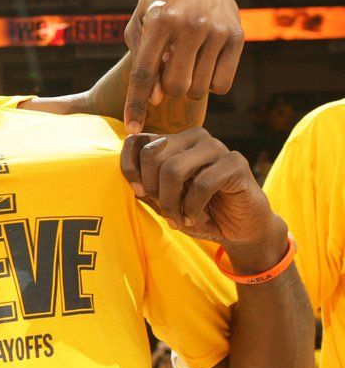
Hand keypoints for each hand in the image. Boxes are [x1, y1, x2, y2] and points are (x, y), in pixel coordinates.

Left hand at [121, 129, 287, 266]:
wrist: (238, 229)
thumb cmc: (197, 213)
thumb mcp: (164, 202)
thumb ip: (145, 186)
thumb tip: (131, 177)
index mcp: (173, 142)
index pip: (136, 141)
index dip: (129, 167)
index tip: (138, 192)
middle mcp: (193, 138)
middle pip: (152, 154)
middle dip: (152, 189)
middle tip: (164, 211)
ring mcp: (216, 147)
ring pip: (173, 168)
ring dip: (170, 202)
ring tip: (176, 220)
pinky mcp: (235, 162)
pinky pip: (201, 184)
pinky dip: (191, 207)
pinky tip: (193, 217)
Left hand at [123, 0, 244, 132]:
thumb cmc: (158, 3)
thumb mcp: (138, 22)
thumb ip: (141, 60)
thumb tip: (158, 99)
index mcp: (160, 21)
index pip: (144, 74)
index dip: (136, 105)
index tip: (132, 129)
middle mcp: (190, 25)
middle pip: (175, 87)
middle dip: (168, 91)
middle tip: (169, 75)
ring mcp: (217, 30)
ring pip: (199, 88)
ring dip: (189, 88)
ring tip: (186, 67)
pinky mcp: (238, 35)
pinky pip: (223, 84)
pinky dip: (211, 85)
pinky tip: (204, 68)